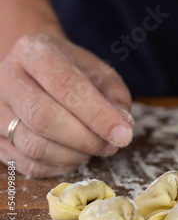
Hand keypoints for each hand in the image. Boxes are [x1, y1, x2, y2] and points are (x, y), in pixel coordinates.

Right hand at [0, 34, 133, 176]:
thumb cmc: (74, 73)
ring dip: (74, 155)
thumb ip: (115, 98)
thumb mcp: (101, 73)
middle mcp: (6, 78)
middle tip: (110, 145)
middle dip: (86, 138)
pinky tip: (75, 155)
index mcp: (35, 52)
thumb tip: (121, 129)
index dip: (97, 115)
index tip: (123, 134)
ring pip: (33, 146)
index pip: (65, 86)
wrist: (37, 73)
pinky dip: (59, 167)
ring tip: (94, 147)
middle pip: (43, 118)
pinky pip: (28, 164)